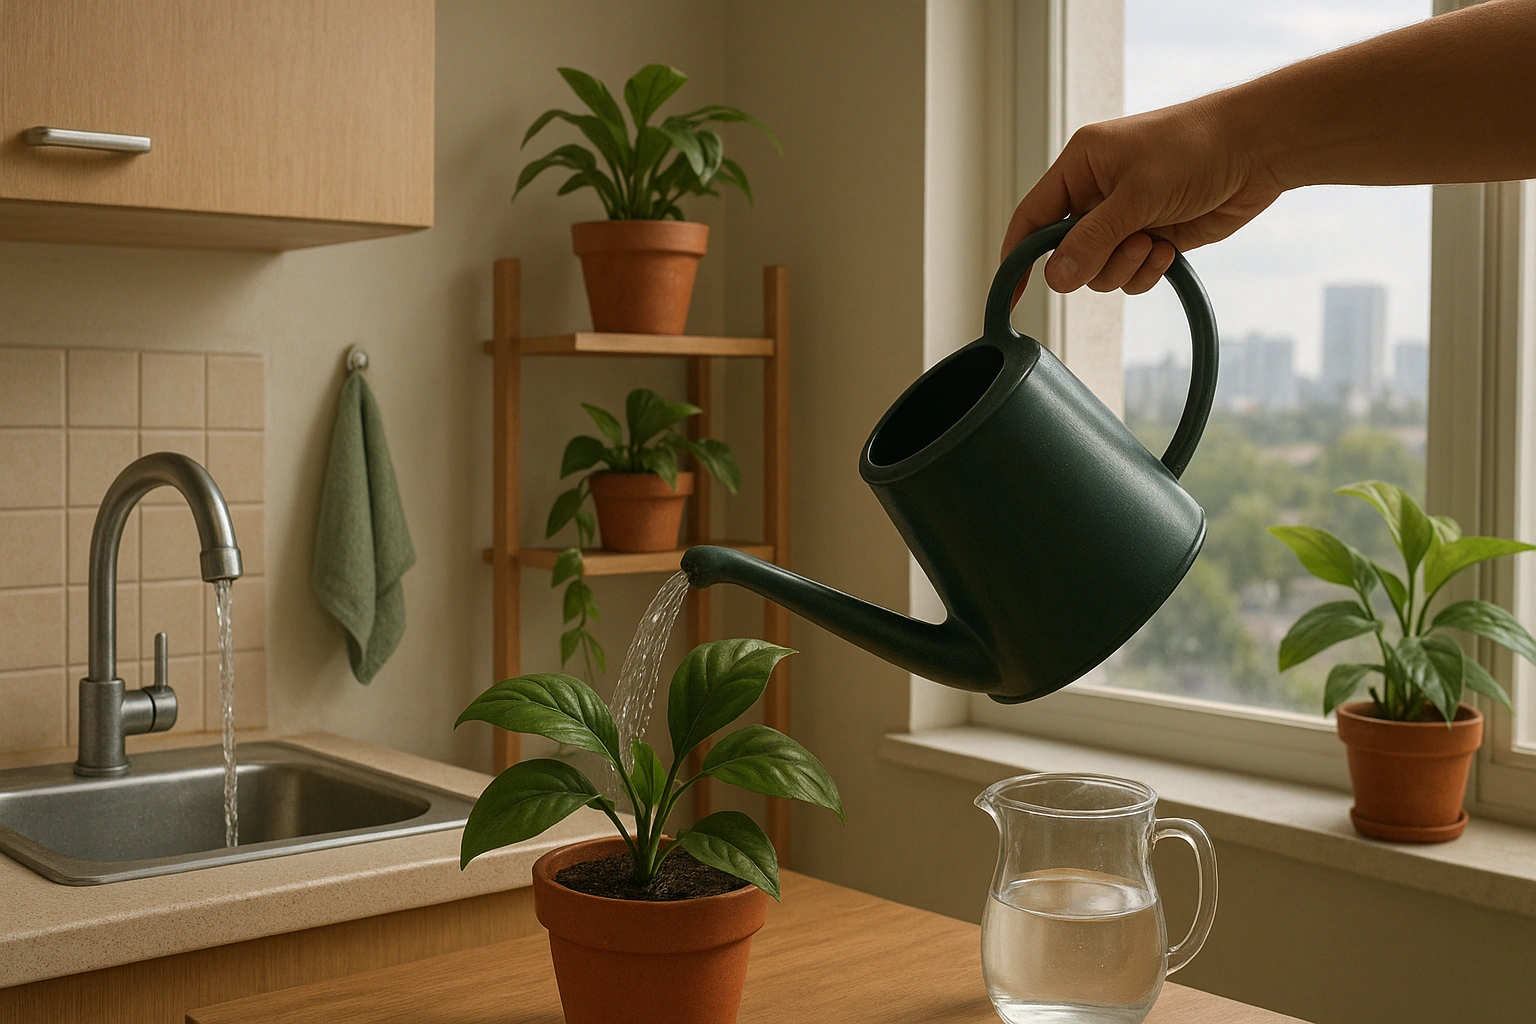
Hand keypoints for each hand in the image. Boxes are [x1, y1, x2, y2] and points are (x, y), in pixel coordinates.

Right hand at [1001, 98, 1283, 296]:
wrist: (1260, 148)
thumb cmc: (1197, 148)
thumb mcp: (1137, 195)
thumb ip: (1092, 239)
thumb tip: (1055, 279)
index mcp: (1080, 167)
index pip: (1031, 218)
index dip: (1017, 257)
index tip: (1009, 294)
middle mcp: (1096, 193)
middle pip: (1066, 254)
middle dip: (1095, 262)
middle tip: (1127, 245)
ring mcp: (1125, 218)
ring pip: (1099, 271)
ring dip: (1125, 267)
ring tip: (1155, 242)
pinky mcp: (1153, 237)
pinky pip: (1130, 274)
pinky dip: (1146, 272)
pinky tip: (1169, 250)